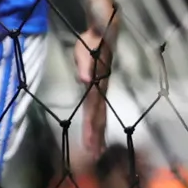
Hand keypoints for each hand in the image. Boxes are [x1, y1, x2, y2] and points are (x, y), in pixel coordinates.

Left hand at [75, 10, 114, 160]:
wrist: (104, 33)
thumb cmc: (92, 41)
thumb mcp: (84, 49)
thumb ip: (85, 64)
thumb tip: (84, 79)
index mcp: (98, 84)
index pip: (94, 109)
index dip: (92, 125)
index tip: (89, 142)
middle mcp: (101, 89)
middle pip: (99, 116)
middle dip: (96, 135)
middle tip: (94, 155)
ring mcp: (101, 89)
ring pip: (100, 115)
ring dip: (98, 133)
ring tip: (96, 151)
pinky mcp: (99, 88)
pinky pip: (98, 109)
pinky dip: (97, 123)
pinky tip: (95, 134)